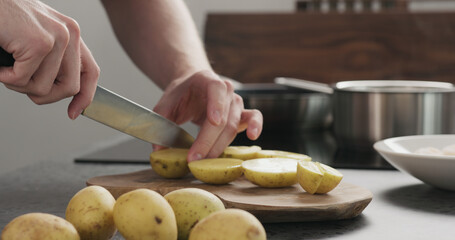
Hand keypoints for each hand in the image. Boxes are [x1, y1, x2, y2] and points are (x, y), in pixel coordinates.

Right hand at [0, 0, 98, 118]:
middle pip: (70, 87)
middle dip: (43, 95)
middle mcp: (69, 33)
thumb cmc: (4, 21)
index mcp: (71, 33)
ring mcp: (56, 38)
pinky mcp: (39, 43)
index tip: (73, 113)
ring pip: (43, 88)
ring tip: (6, 67)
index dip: (85, 96)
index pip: (91, 71)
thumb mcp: (36, 40)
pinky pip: (23, 80)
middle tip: (20, 82)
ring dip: (18, 85)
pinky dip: (5, 78)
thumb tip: (65, 92)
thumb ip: (54, 62)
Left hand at [153, 70, 262, 161]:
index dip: (217, 105)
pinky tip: (252, 136)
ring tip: (206, 160)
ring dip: (220, 145)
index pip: (216, 89)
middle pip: (223, 117)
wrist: (193, 88)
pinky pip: (254, 118)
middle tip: (195, 158)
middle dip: (208, 140)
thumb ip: (160, 123)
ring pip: (233, 125)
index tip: (213, 121)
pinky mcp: (242, 114)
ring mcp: (236, 102)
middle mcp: (226, 90)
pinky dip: (256, 126)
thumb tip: (158, 149)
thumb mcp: (165, 104)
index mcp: (207, 80)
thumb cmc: (181, 95)